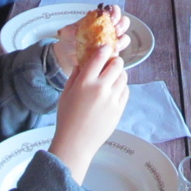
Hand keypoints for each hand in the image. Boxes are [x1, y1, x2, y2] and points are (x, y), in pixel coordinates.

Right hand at [49, 44, 129, 182]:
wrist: (76, 143)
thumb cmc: (67, 119)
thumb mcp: (65, 94)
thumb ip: (74, 76)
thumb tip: (81, 63)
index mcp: (85, 82)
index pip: (99, 57)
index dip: (104, 50)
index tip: (105, 48)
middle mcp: (100, 88)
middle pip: (117, 64)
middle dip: (115, 61)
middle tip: (111, 63)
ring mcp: (112, 99)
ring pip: (124, 77)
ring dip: (119, 74)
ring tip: (113, 77)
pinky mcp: (119, 109)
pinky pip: (125, 91)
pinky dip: (122, 88)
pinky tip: (114, 91)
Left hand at [54, 3, 131, 74]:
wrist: (67, 57)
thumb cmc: (69, 40)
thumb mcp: (67, 33)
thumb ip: (71, 30)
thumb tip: (76, 32)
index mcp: (100, 19)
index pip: (113, 11)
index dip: (115, 13)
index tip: (111, 19)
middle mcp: (108, 28)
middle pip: (123, 22)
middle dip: (122, 25)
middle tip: (116, 31)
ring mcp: (110, 41)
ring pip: (124, 37)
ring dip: (122, 40)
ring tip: (115, 45)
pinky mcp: (110, 54)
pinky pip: (119, 52)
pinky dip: (118, 53)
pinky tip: (112, 54)